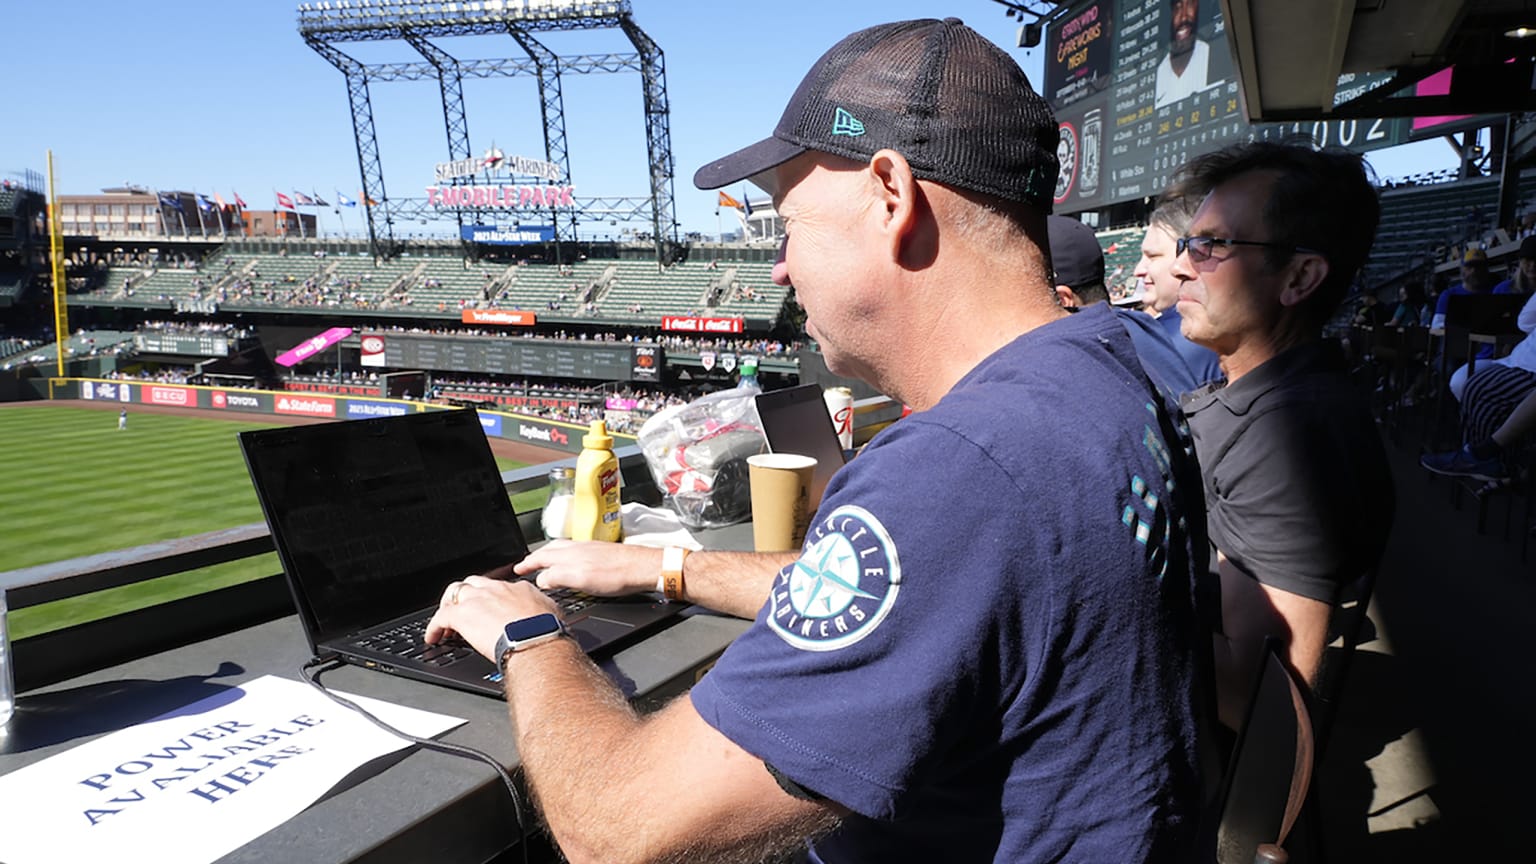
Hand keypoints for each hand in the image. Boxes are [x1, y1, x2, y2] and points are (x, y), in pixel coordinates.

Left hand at [425, 574, 560, 660]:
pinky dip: (434, 627)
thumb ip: (544, 611)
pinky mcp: (462, 615)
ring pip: (454, 592)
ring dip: (448, 606)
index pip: (498, 587)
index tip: (488, 608)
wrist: (535, 641)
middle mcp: (496, 589)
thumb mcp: (551, 615)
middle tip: (463, 610)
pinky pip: (440, 617)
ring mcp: (477, 599)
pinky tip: (433, 637)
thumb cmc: (546, 633)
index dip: (490, 598)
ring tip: (446, 621)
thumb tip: (548, 616)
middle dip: (465, 595)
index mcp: (517, 589)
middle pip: (472, 583)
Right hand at [513, 540, 662, 596]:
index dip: (528, 564)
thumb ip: (558, 577)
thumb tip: (541, 579)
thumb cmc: (619, 574)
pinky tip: (571, 562)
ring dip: (549, 555)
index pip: (541, 557)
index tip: (517, 569)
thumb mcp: (582, 580)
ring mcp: (590, 548)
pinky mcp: (601, 552)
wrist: (644, 568)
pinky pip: (574, 551)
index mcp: (570, 554)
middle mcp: (578, 547)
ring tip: (544, 561)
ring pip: (562, 548)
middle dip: (535, 557)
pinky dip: (564, 556)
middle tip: (526, 564)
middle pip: (550, 549)